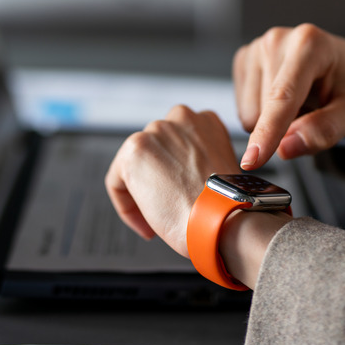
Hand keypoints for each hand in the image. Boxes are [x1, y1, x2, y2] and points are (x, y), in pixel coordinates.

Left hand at [105, 105, 239, 257]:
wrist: (223, 218)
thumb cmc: (226, 206)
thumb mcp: (220, 171)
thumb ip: (198, 162)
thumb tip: (178, 178)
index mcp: (206, 121)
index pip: (177, 144)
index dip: (177, 174)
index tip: (181, 196)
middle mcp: (181, 118)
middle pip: (155, 152)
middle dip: (158, 181)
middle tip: (168, 209)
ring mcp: (156, 131)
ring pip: (135, 167)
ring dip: (143, 194)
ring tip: (158, 220)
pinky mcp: (134, 150)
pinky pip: (117, 183)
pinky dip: (127, 207)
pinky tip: (147, 226)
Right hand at [233, 23, 344, 169]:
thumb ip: (325, 130)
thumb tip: (285, 149)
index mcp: (310, 44)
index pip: (283, 97)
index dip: (268, 132)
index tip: (253, 161)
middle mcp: (277, 39)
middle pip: (265, 111)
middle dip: (287, 127)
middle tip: (314, 112)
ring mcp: (257, 47)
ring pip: (250, 114)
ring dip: (275, 123)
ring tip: (301, 104)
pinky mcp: (244, 60)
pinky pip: (243, 110)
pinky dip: (264, 115)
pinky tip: (286, 100)